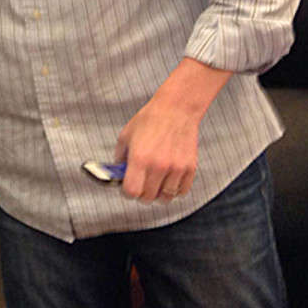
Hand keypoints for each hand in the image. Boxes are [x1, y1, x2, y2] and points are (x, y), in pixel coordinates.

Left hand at [114, 58, 230, 202]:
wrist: (176, 109)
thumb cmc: (150, 119)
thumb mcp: (126, 135)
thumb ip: (120, 157)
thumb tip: (118, 173)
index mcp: (139, 159)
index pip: (132, 191)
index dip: (127, 193)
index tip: (127, 189)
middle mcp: (158, 166)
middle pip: (148, 197)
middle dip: (141, 194)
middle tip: (141, 185)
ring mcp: (176, 168)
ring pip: (166, 197)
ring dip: (159, 194)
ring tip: (155, 184)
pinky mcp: (190, 168)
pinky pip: (182, 191)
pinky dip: (175, 190)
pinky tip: (169, 181)